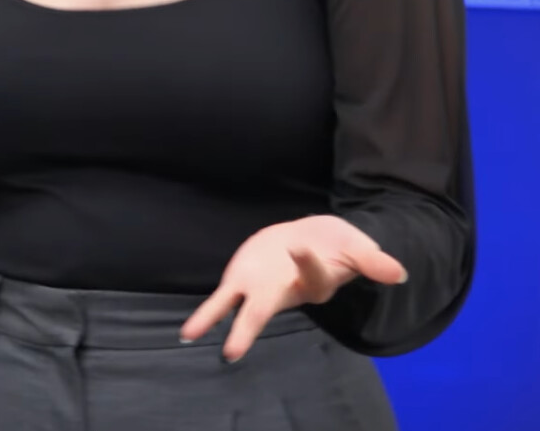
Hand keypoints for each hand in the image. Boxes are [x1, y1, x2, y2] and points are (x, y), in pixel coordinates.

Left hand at [179, 215, 407, 362]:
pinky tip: (189, 333)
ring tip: (208, 347)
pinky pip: (223, 301)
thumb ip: (372, 261)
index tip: (299, 244)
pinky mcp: (244, 281)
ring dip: (227, 329)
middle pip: (268, 309)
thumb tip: (399, 273)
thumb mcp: (355, 245)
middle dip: (249, 326)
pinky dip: (207, 315)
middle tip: (232, 352)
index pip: (313, 276)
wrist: (311, 235)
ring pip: (245, 312)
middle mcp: (288, 291)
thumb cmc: (335, 244)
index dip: (307, 262)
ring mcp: (264, 290)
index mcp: (317, 280)